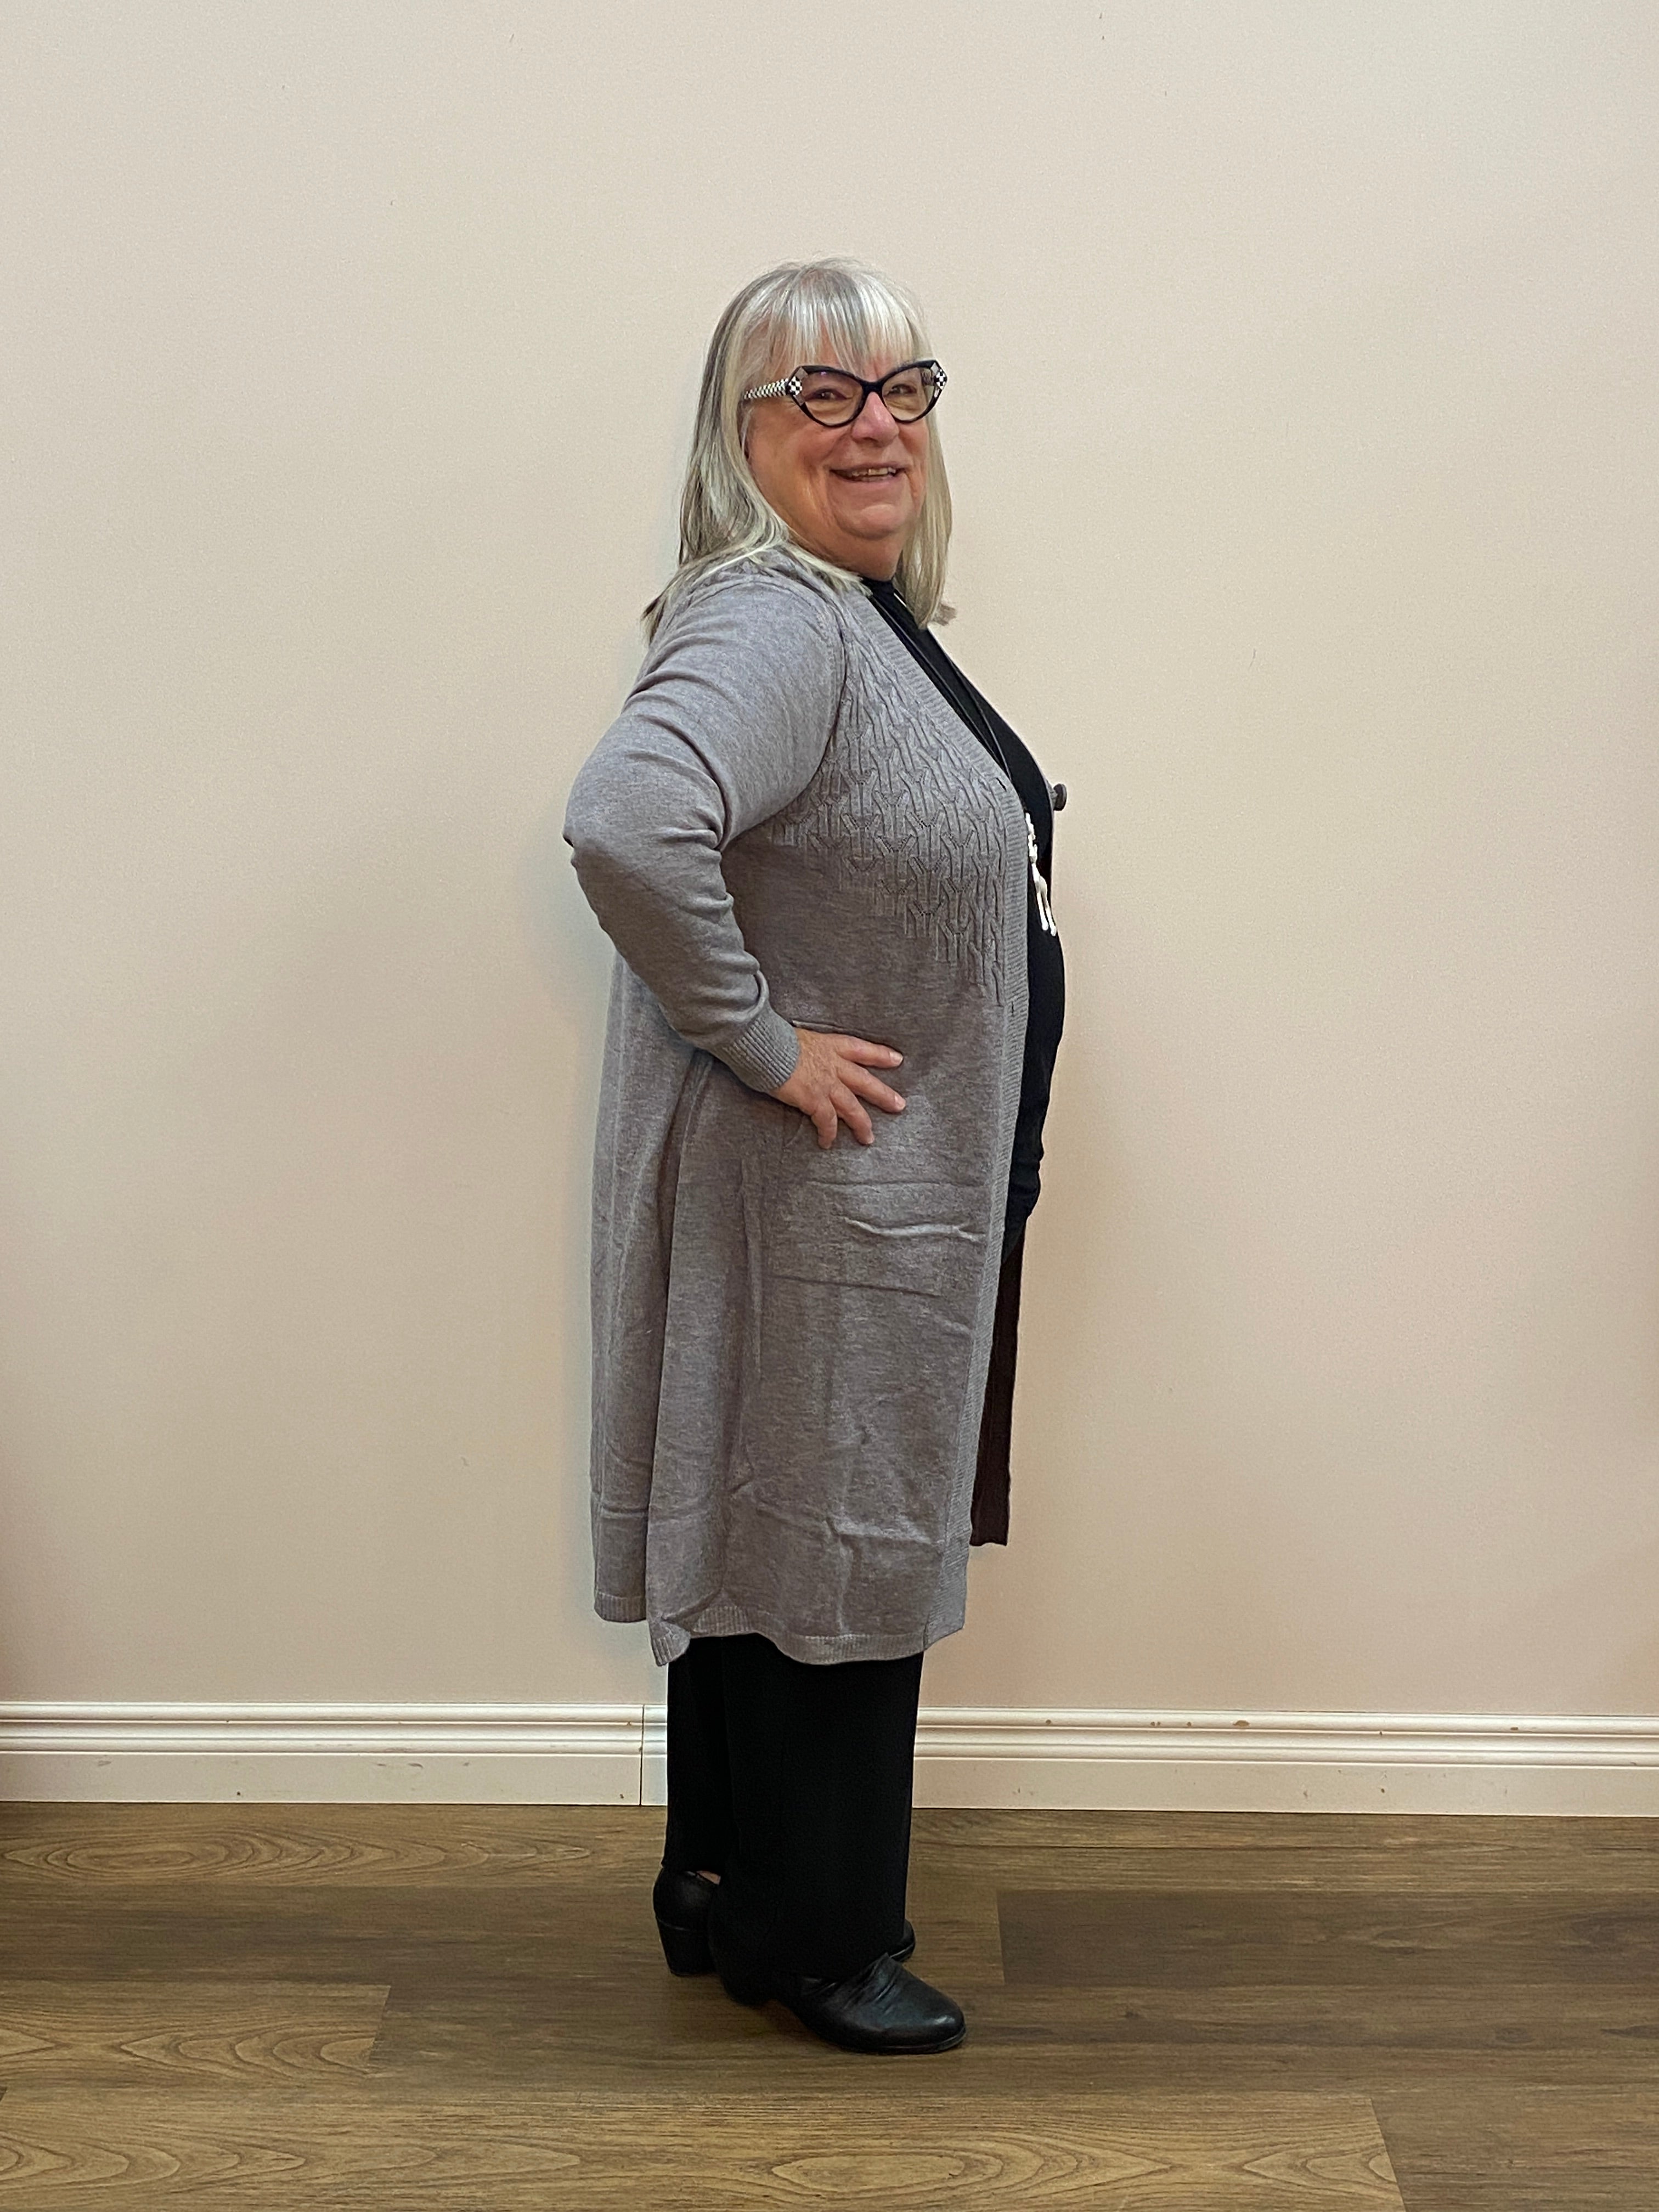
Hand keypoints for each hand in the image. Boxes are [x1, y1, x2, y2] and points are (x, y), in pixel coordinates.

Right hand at [773, 1028, 906, 1148]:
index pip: (862, 1049)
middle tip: (899, 1105)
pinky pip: (827, 1121)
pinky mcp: (814, 1100)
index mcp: (830, 1046)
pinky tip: (827, 1143)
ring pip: (852, 1107)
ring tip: (868, 1138)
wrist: (765, 1047)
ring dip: (862, 1124)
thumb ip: (807, 1049)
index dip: (880, 1055)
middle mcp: (833, 1065)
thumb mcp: (798, 1037)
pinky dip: (828, 1134)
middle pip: (865, 1082)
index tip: (897, 1060)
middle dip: (883, 1094)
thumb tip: (801, 1055)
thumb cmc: (774, 1039)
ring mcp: (826, 1084)